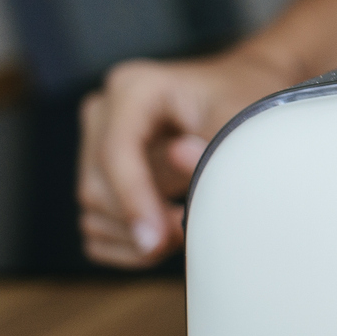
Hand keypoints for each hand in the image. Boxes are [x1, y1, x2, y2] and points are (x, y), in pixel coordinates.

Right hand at [76, 51, 294, 267]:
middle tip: (191, 234)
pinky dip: (128, 247)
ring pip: (93, 212)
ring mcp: (94, 145)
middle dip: (143, 222)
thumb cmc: (242, 104)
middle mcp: (104, 113)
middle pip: (98, 188)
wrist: (239, 95)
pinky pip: (95, 229)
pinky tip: (167, 238)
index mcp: (134, 88)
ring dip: (137, 239)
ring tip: (187, 228)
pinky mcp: (97, 176)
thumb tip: (183, 158)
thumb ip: (214, 144)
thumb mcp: (242, 119)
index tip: (157, 240)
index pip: (117, 151)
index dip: (133, 200)